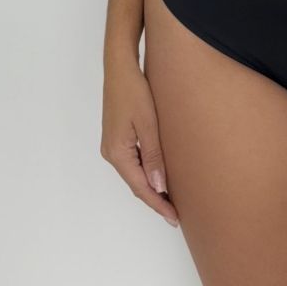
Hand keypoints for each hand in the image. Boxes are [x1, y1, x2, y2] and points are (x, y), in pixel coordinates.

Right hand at [101, 60, 179, 227]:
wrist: (120, 67)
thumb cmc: (134, 90)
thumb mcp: (148, 123)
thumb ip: (153, 156)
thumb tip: (158, 186)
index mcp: (117, 153)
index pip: (140, 187)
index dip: (158, 204)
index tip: (173, 218)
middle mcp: (111, 153)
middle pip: (135, 183)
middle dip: (155, 199)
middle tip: (175, 214)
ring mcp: (112, 145)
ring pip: (134, 174)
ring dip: (150, 186)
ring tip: (170, 199)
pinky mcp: (116, 137)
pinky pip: (132, 162)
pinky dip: (145, 172)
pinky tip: (158, 175)